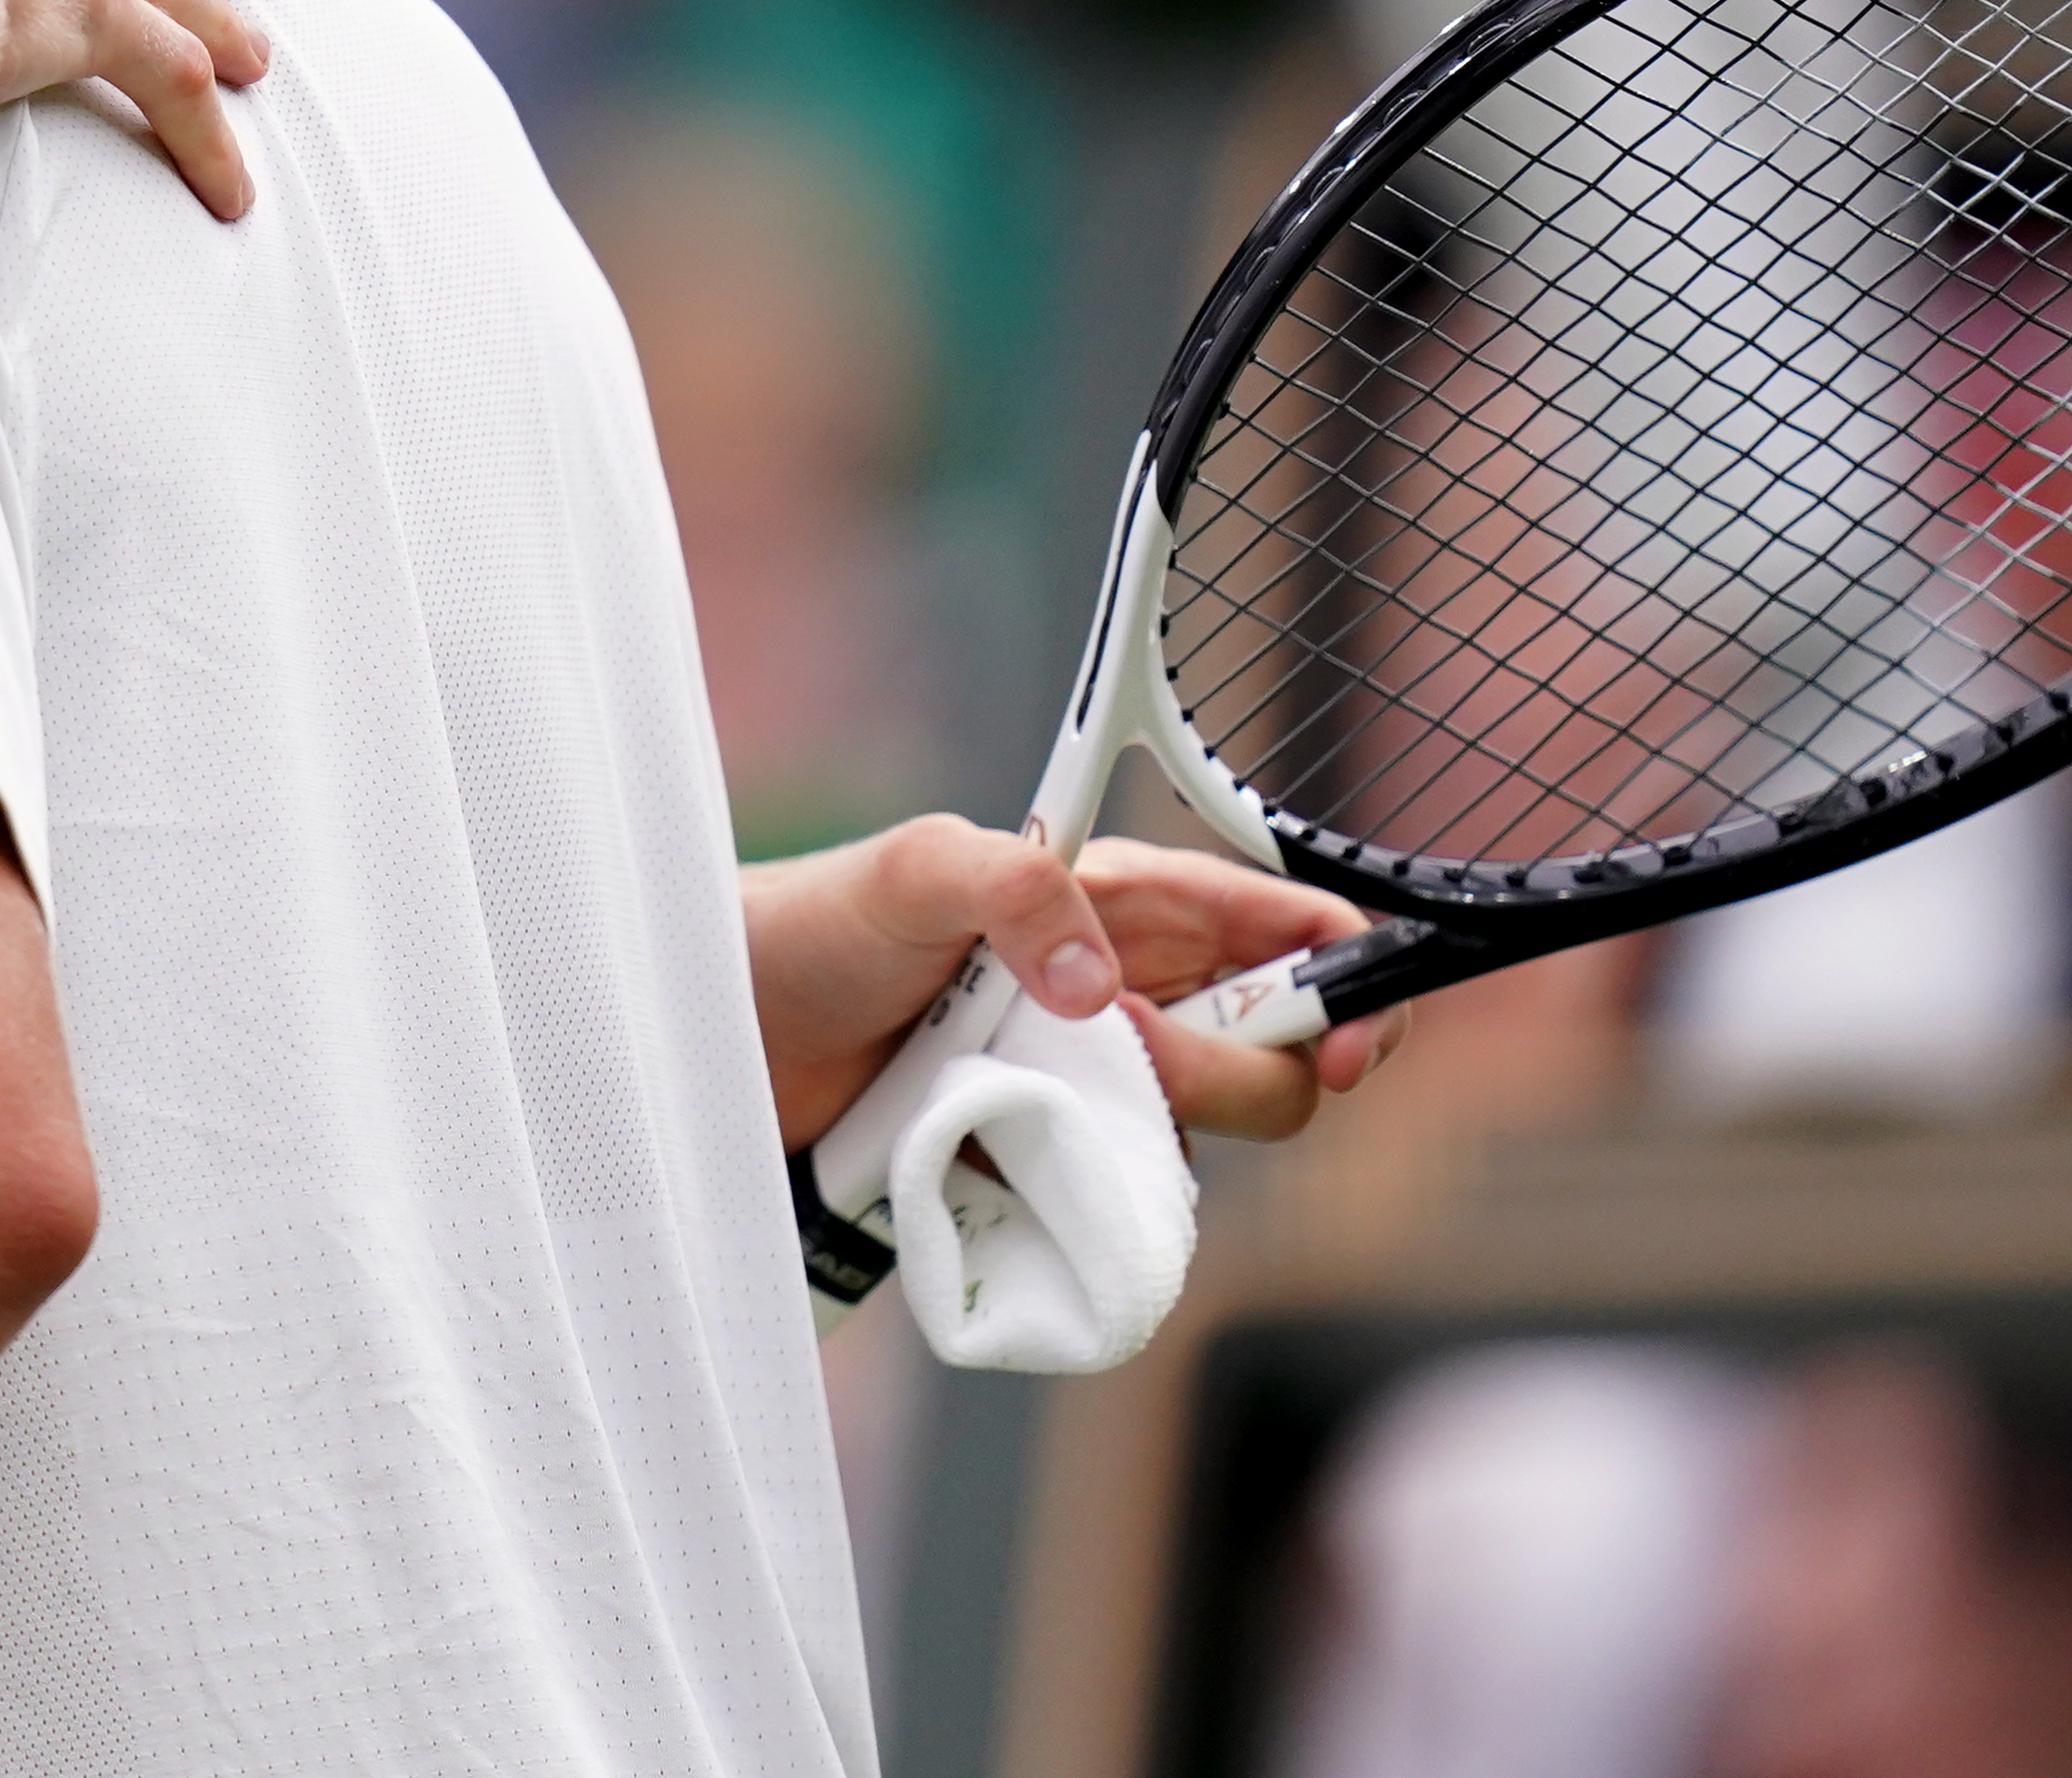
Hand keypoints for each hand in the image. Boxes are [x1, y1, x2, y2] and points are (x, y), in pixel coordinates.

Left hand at [741, 815, 1397, 1151]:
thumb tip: (1104, 987)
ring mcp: (1092, 1084)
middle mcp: (1128, 992)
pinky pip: (1128, 1201)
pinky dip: (1101, 1199)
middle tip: (1121, 1052)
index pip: (1292, 930)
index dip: (1351, 980)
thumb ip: (1015, 890)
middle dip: (1235, 1070)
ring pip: (1207, 1134)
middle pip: (1276, 1053)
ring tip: (1032, 1093)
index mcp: (1124, 903)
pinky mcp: (1049, 1161)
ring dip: (1151, 1131)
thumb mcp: (912, 870)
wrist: (720, 1041)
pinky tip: (1018, 1162)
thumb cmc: (807, 930)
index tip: (1346, 1044)